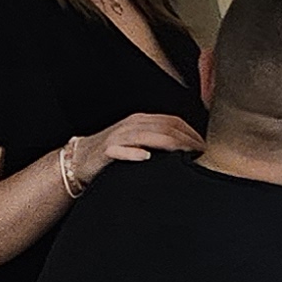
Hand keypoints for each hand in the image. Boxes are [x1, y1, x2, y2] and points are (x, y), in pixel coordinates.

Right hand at [63, 112, 200, 190]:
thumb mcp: (136, 142)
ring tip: (184, 154)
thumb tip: (184, 149)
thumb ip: (157, 141)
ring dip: (167, 144)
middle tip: (200, 152)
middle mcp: (130, 125)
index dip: (190, 132)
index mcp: (140, 121)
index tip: (203, 145)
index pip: (171, 121)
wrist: (78, 160)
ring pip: (146, 136)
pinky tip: (145, 157)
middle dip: (185, 139)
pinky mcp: (105, 151)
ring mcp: (117, 137)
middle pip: (164, 128)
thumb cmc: (112, 153)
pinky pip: (120, 151)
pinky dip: (133, 153)